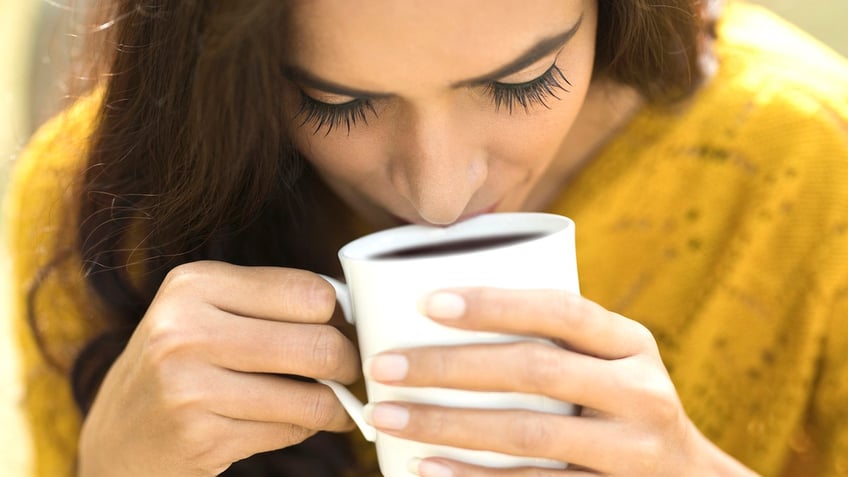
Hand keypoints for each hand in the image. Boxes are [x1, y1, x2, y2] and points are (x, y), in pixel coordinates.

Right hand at [78, 261, 359, 476]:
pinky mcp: (199, 437)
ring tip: (333, 402)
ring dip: (335, 404)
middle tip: (347, 370)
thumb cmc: (184, 362)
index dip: (339, 314)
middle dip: (347, 362)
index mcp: (195, 284)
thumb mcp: (208, 310)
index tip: (343, 328)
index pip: (309, 292)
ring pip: (311, 396)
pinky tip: (296, 422)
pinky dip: (305, 428)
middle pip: (317, 344)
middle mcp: (185, 330)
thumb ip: (271, 302)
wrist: (121, 434)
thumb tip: (355, 309)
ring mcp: (188, 388)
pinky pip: (289, 431)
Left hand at [364, 288, 757, 475]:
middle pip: (536, 371)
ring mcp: (629, 451)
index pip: (562, 310)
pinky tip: (424, 468)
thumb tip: (443, 312)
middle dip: (450, 366)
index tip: (428, 302)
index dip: (495, 304)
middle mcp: (639, 392)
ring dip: (447, 426)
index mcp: (632, 343)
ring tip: (387, 417)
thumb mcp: (614, 362)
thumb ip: (558, 340)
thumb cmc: (624, 406)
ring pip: (528, 433)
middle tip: (384, 366)